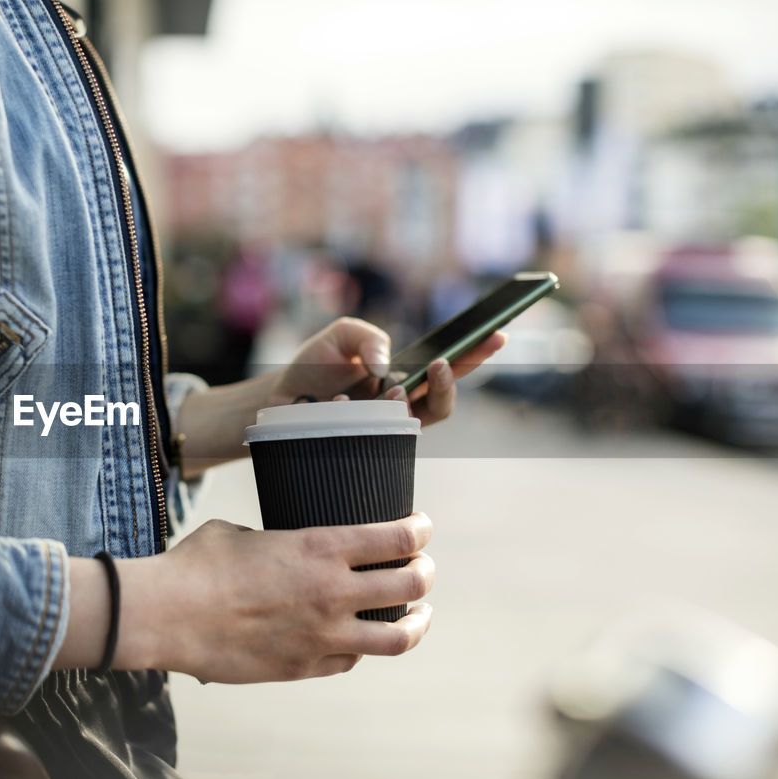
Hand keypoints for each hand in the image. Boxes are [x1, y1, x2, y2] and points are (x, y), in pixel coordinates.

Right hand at [118, 513, 434, 682]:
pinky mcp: (305, 667)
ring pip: (400, 636)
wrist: (168, 616)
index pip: (398, 538)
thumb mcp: (241, 533)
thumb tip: (276, 548)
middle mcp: (333, 591)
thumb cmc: (197, 565)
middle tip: (422, 568)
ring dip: (417, 622)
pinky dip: (363, 647)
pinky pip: (353, 660)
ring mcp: (324, 635)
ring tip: (419, 615)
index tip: (421, 528)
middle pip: (411, 585)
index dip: (419, 530)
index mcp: (321, 547)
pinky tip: (360, 638)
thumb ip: (274, 540)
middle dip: (424, 573)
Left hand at [269, 317, 506, 426]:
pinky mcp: (361, 444)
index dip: (476, 353)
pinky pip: (372, 436)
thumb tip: (386, 367)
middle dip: (449, 383)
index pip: (449, 365)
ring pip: (415, 423)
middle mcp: (400, 405)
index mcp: (404, 376)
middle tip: (441, 365)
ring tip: (389, 388)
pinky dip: (355, 412)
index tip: (497, 335)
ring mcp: (383, 428)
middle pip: (443, 403)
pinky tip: (338, 402)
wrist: (279, 396)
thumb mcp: (340, 336)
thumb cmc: (315, 367)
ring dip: (405, 403)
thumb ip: (367, 337)